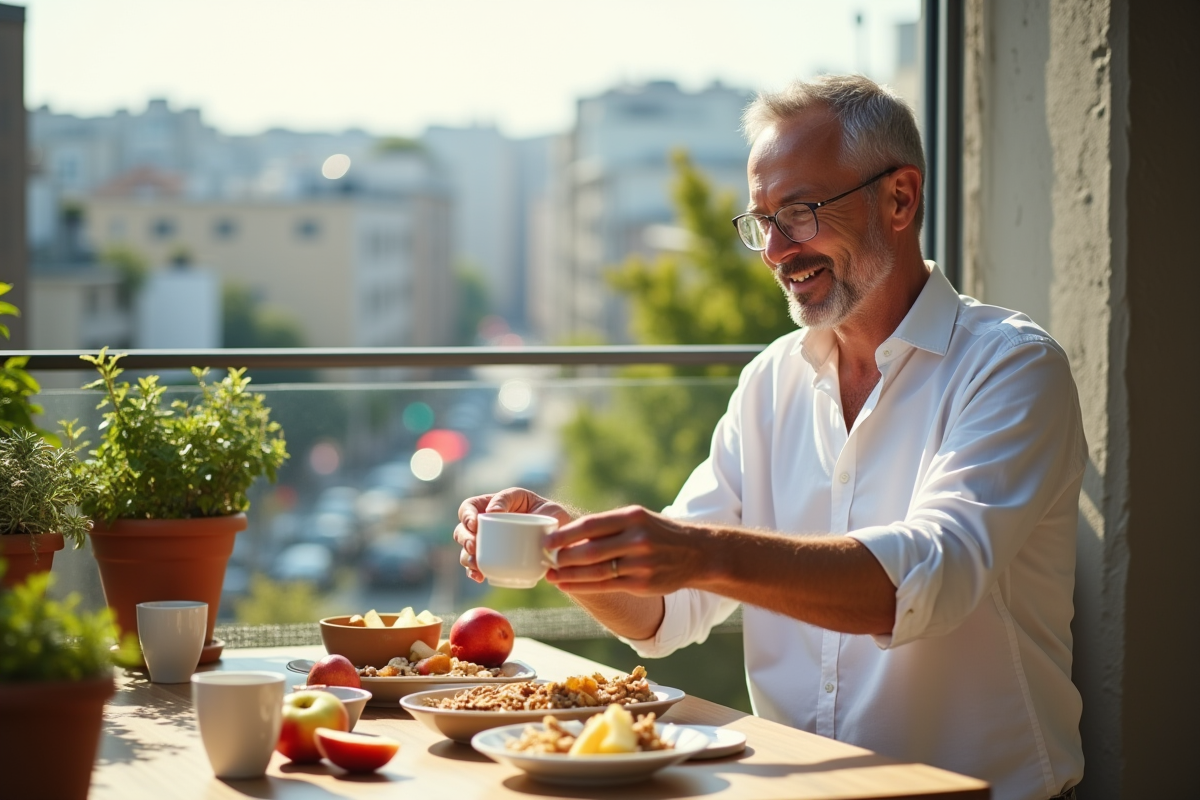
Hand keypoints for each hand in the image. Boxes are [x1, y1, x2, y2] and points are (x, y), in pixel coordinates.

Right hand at [454, 488, 576, 581]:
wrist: (563, 540)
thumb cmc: (550, 514)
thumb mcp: (532, 498)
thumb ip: (514, 498)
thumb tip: (493, 512)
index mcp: (493, 506)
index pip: (469, 507)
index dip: (466, 515)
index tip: (475, 524)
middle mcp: (486, 526)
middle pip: (462, 530)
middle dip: (465, 538)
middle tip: (474, 546)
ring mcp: (489, 544)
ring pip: (467, 550)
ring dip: (467, 557)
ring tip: (476, 565)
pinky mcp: (495, 560)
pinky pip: (478, 567)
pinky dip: (474, 572)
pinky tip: (479, 577)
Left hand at [545, 506, 708, 595]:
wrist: (696, 553)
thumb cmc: (658, 533)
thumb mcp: (638, 519)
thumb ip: (608, 526)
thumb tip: (568, 534)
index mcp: (632, 517)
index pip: (591, 525)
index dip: (565, 535)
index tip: (546, 541)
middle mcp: (637, 539)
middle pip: (590, 551)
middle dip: (563, 557)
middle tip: (545, 559)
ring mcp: (641, 563)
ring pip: (596, 571)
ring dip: (569, 575)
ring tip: (551, 575)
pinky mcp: (642, 584)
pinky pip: (606, 586)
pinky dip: (583, 587)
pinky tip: (567, 585)